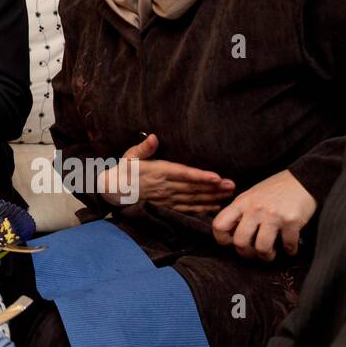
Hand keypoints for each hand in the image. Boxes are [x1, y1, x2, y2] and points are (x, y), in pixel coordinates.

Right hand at [100, 133, 235, 213]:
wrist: (113, 191)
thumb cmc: (124, 170)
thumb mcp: (130, 156)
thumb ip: (143, 148)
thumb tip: (154, 137)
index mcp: (158, 171)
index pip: (183, 174)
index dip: (200, 176)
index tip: (216, 177)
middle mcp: (165, 186)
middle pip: (193, 188)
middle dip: (213, 187)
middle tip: (232, 185)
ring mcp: (166, 198)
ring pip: (193, 199)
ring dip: (212, 197)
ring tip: (228, 195)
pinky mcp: (166, 206)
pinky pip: (187, 209)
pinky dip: (201, 209)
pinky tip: (214, 206)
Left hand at [212, 169, 315, 260]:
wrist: (301, 180)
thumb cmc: (275, 189)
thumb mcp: (250, 195)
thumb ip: (240, 211)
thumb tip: (231, 232)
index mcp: (241, 203)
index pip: (219, 225)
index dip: (222, 239)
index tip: (230, 243)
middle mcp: (254, 210)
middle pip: (240, 242)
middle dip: (246, 253)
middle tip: (253, 253)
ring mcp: (272, 216)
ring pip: (262, 248)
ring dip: (267, 256)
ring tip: (270, 252)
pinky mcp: (291, 222)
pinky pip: (288, 245)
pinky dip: (290, 251)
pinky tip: (290, 247)